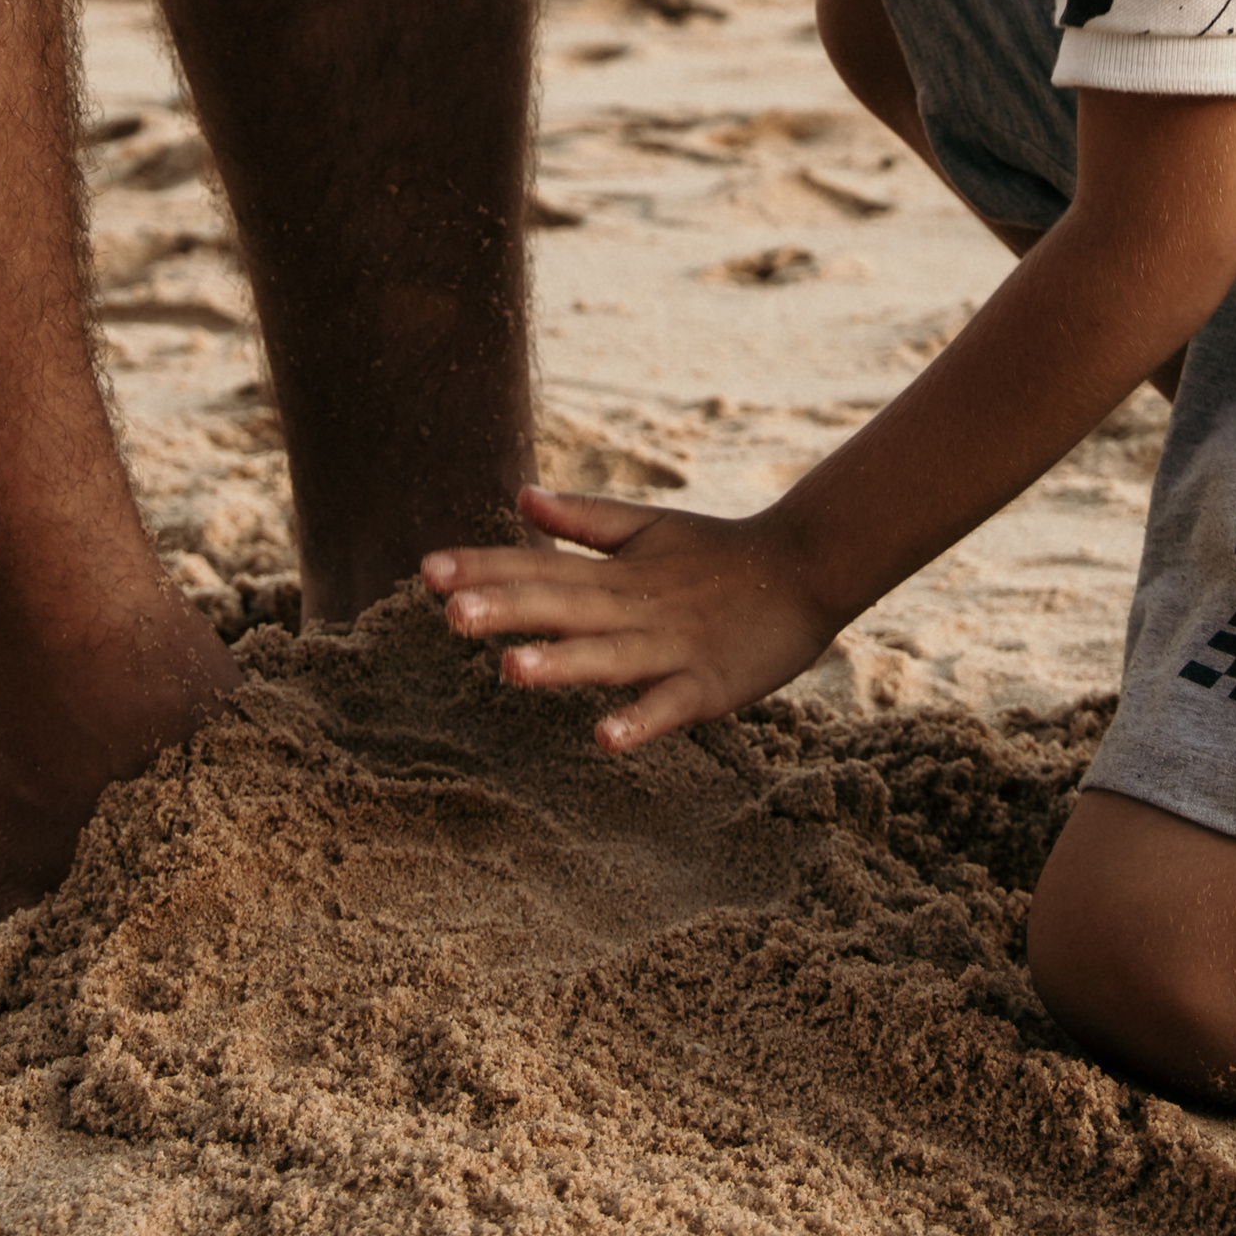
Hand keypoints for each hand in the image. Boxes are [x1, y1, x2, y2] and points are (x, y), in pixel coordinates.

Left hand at [422, 488, 839, 751]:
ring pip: (608, 657)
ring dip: (561, 663)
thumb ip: (585, 521)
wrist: (809, 567)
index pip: (541, 566)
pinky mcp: (707, 686)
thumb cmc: (721, 553)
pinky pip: (668, 707)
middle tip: (449, 613)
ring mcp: (671, 647)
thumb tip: (521, 497)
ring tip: (509, 669)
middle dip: (508, 609)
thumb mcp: (651, 529)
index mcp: (618, 571)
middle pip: (565, 606)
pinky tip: (604, 739)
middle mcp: (636, 606)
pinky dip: (639, 722)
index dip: (487, 568)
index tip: (426, 572)